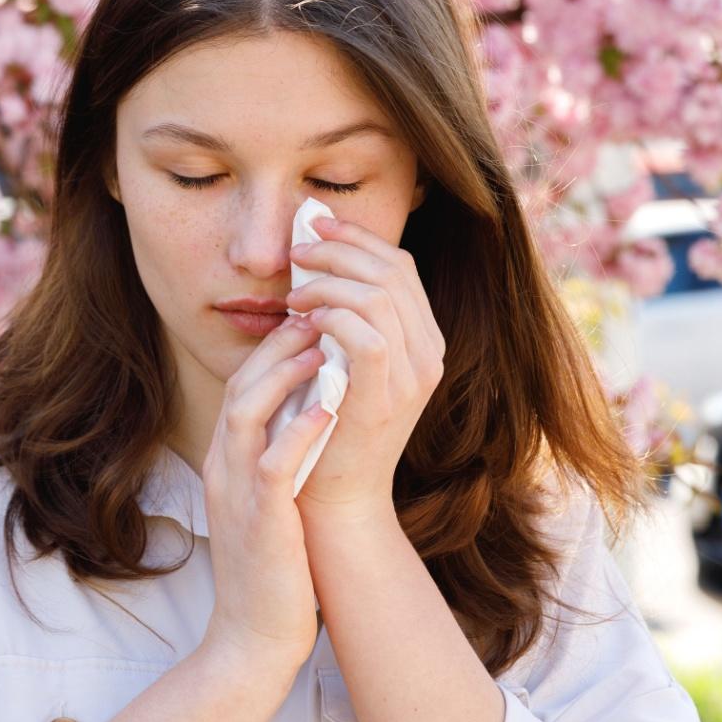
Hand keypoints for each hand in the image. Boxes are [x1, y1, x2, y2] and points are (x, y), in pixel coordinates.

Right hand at [201, 314, 334, 670]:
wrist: (253, 640)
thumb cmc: (273, 571)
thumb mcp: (268, 503)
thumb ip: (278, 459)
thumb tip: (310, 415)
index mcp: (226, 464)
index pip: (241, 388)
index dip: (272, 349)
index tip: (310, 322)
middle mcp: (223, 470)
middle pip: (238, 387)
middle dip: (276, 345)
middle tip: (316, 313)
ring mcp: (236, 494)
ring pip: (245, 413)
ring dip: (282, 375)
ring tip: (321, 345)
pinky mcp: (259, 521)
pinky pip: (272, 465)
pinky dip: (297, 432)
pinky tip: (328, 409)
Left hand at [285, 216, 445, 519]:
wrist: (334, 496)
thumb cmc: (325, 424)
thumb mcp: (340, 360)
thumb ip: (341, 316)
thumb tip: (311, 257)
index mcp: (422, 341)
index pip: (399, 267)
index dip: (357, 239)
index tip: (314, 225)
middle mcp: (428, 355)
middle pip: (392, 271)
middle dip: (339, 249)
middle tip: (296, 250)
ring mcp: (411, 378)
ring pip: (378, 296)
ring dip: (328, 282)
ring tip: (293, 293)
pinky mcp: (384, 400)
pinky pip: (367, 335)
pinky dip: (332, 317)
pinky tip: (304, 320)